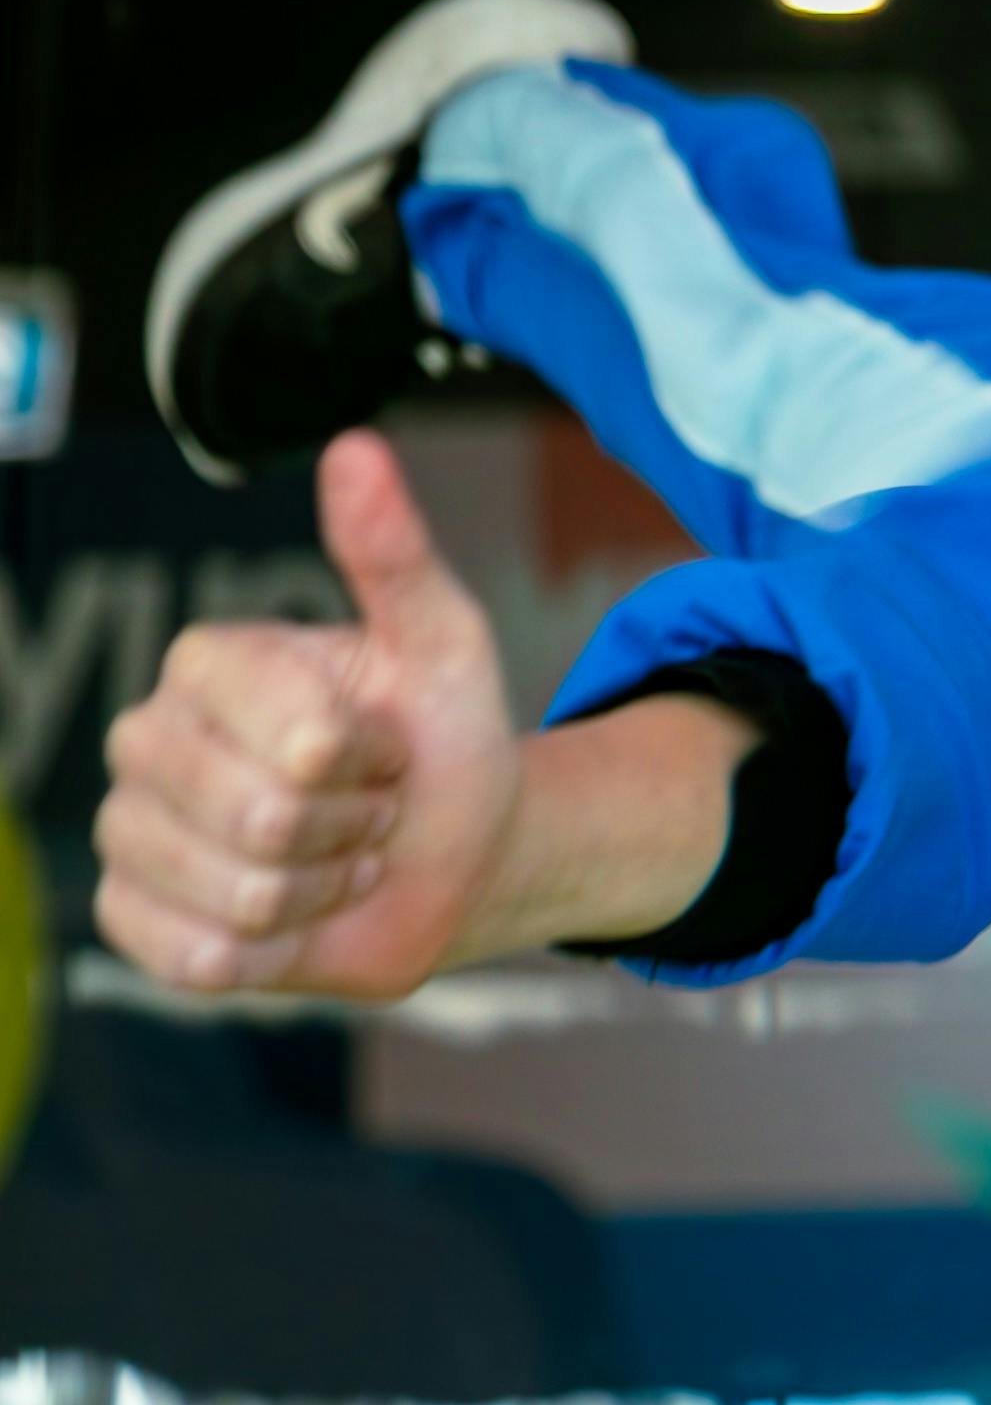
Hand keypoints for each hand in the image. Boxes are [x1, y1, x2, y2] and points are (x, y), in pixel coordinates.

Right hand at [95, 430, 523, 998]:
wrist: (448, 855)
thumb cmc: (441, 740)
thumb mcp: (444, 641)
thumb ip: (394, 552)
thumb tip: (356, 447)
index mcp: (208, 663)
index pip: (295, 735)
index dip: (368, 756)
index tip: (387, 744)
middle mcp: (144, 740)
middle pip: (263, 819)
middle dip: (352, 825)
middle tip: (369, 809)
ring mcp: (128, 832)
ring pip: (240, 893)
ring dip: (324, 888)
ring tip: (337, 855)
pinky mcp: (132, 920)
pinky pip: (200, 958)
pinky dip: (278, 951)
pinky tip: (296, 914)